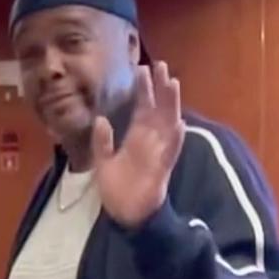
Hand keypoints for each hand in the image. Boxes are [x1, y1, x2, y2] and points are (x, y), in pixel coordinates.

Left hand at [91, 62, 185, 228]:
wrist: (124, 214)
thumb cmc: (116, 188)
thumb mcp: (103, 161)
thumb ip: (102, 141)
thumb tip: (100, 119)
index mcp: (136, 137)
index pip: (142, 107)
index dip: (143, 89)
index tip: (141, 68)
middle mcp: (150, 140)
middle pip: (158, 109)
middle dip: (159, 88)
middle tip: (159, 64)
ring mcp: (158, 152)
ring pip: (167, 123)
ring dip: (171, 104)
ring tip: (172, 83)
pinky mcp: (162, 168)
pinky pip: (171, 151)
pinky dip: (175, 138)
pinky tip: (178, 123)